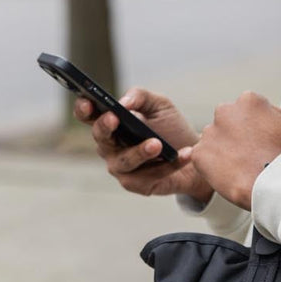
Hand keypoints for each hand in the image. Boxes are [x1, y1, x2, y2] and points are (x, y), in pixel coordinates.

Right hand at [75, 88, 212, 200]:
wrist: (196, 156)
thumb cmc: (171, 129)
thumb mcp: (160, 106)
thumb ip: (141, 96)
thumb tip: (124, 102)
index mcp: (110, 124)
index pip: (88, 115)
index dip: (83, 108)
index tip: (87, 101)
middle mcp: (109, 147)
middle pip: (100, 137)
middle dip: (105, 126)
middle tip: (115, 117)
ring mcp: (121, 167)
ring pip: (124, 160)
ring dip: (140, 151)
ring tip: (157, 144)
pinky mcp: (137, 185)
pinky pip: (149, 175)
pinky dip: (169, 165)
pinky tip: (185, 154)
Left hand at [178, 92, 280, 209]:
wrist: (274, 188)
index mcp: (250, 101)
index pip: (254, 112)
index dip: (262, 128)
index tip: (268, 142)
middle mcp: (225, 111)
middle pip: (233, 123)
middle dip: (241, 136)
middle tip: (255, 155)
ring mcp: (209, 133)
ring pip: (217, 140)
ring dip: (227, 150)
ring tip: (243, 167)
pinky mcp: (199, 155)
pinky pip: (204, 159)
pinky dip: (214, 166)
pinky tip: (230, 174)